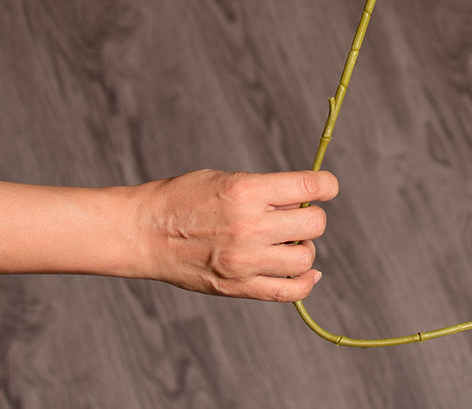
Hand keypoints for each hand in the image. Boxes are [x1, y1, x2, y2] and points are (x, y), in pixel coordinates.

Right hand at [136, 169, 337, 300]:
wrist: (144, 232)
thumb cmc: (185, 197)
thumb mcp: (229, 179)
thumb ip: (267, 192)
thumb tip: (306, 201)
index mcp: (247, 191)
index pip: (309, 187)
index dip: (327, 185)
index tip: (327, 187)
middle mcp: (249, 227)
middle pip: (315, 224)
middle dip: (312, 216)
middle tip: (294, 216)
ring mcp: (244, 261)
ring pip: (306, 258)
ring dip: (304, 247)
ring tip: (286, 241)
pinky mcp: (237, 287)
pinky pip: (288, 292)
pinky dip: (305, 282)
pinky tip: (305, 271)